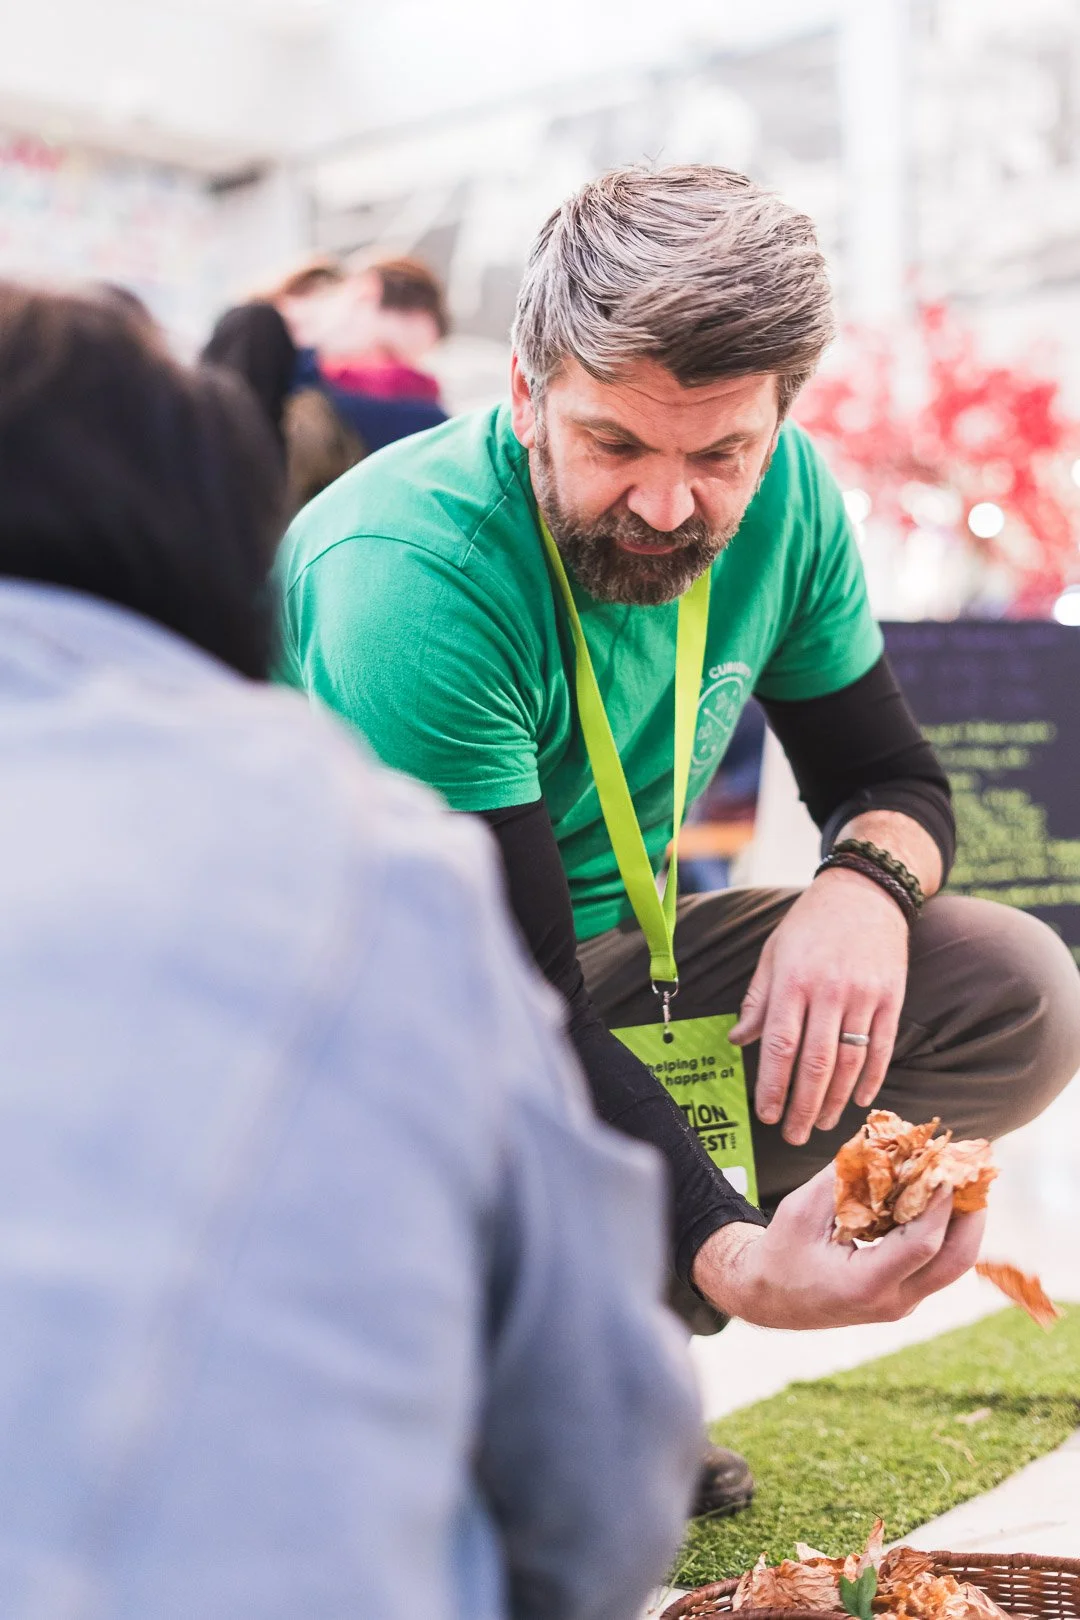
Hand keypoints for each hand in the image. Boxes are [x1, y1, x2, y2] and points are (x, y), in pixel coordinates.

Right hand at [691, 1166, 985, 1328]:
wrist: (769, 1299)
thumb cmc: (781, 1253)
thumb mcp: (802, 1210)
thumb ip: (842, 1177)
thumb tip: (877, 1140)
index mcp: (864, 1285)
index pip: (921, 1245)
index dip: (941, 1204)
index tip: (947, 1167)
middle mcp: (892, 1302)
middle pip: (955, 1262)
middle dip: (972, 1214)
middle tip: (971, 1172)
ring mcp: (902, 1303)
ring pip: (953, 1265)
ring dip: (965, 1222)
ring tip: (963, 1179)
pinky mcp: (905, 1296)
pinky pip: (938, 1263)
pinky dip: (946, 1230)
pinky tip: (941, 1198)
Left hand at [730, 866, 908, 1143]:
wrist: (864, 894)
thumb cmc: (809, 926)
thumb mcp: (774, 955)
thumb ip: (758, 1000)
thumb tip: (738, 1040)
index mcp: (792, 981)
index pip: (779, 1046)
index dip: (773, 1086)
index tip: (767, 1115)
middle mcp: (828, 991)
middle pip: (816, 1063)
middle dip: (803, 1106)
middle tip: (793, 1136)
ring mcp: (864, 995)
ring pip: (851, 1062)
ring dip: (835, 1100)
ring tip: (821, 1124)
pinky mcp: (891, 997)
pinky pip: (882, 1047)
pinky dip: (872, 1079)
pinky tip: (859, 1100)